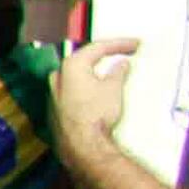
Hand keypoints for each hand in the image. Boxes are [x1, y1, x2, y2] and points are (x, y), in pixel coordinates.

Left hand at [53, 38, 138, 159]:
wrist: (81, 145)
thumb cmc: (97, 113)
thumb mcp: (113, 88)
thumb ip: (118, 72)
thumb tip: (121, 65)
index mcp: (71, 66)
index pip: (98, 47)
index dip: (120, 44)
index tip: (136, 44)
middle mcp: (57, 76)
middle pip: (84, 59)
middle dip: (104, 55)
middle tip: (124, 52)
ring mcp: (53, 93)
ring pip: (77, 75)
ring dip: (95, 71)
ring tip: (112, 68)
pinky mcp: (55, 109)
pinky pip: (73, 90)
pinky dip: (87, 86)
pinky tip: (97, 88)